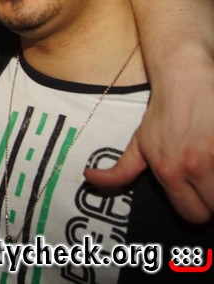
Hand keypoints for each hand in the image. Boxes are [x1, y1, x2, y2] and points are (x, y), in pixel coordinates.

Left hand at [84, 45, 213, 222]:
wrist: (184, 78)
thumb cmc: (162, 112)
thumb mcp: (138, 143)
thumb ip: (120, 170)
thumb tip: (89, 179)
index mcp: (168, 171)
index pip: (192, 215)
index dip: (196, 208)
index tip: (198, 196)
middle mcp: (194, 166)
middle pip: (213, 210)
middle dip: (212, 201)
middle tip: (207, 184)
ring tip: (212, 169)